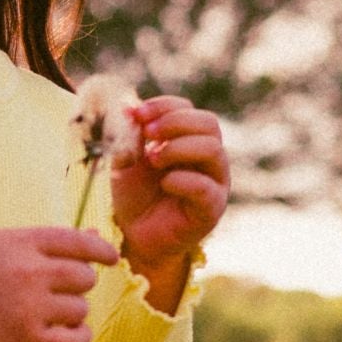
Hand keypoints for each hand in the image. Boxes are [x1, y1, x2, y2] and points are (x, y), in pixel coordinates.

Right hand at [0, 224, 120, 341]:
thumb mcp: (7, 244)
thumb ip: (51, 243)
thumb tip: (97, 239)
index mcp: (26, 242)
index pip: (81, 242)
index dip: (101, 250)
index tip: (110, 258)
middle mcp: (32, 272)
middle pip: (85, 278)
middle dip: (76, 284)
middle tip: (55, 291)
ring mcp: (31, 307)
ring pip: (81, 309)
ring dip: (71, 312)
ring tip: (47, 313)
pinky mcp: (28, 340)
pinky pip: (76, 340)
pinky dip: (77, 337)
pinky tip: (64, 333)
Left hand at [109, 95, 229, 276]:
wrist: (135, 235)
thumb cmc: (136, 195)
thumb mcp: (128, 160)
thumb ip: (131, 136)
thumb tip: (128, 106)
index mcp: (190, 140)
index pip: (187, 109)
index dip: (163, 106)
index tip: (137, 114)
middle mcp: (208, 157)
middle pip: (208, 123)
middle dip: (175, 123)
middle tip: (148, 134)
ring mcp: (214, 182)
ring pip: (213, 150)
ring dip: (179, 148)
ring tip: (152, 158)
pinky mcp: (211, 208)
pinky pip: (206, 188)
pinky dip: (183, 180)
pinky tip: (165, 183)